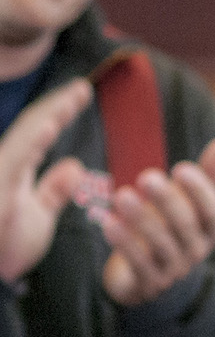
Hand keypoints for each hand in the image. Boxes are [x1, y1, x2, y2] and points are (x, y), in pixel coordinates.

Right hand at [0, 79, 93, 283]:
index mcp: (12, 168)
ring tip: (72, 98)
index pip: (38, 131)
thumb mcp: (36, 216)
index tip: (84, 92)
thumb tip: (73, 164)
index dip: (59, 110)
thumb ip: (53, 190)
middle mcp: (2, 166)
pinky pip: (13, 159)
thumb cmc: (5, 249)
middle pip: (31, 127)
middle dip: (57, 106)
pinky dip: (30, 142)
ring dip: (46, 117)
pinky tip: (48, 127)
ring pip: (21, 138)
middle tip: (84, 87)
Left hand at [101, 137, 214, 305]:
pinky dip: (124, 243)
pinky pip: (138, 263)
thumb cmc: (169, 228)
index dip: (200, 190)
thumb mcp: (186, 201)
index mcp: (209, 229)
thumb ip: (205, 175)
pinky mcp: (149, 282)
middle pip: (186, 225)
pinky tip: (108, 222)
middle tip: (146, 177)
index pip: (213, 210)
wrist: (146, 274)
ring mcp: (174, 268)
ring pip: (161, 244)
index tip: (181, 167)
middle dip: (167, 200)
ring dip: (142, 219)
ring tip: (122, 195)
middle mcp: (196, 250)